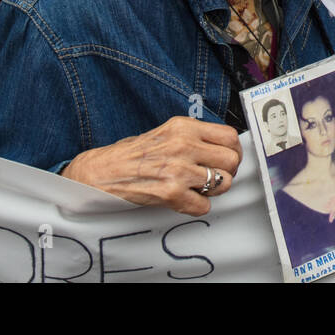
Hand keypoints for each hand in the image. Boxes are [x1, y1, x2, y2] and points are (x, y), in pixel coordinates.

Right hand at [61, 116, 241, 215]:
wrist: (100, 173)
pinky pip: (204, 205)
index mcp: (184, 127)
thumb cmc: (132, 154)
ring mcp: (178, 170)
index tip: (228, 158)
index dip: (233, 150)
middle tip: (216, 177)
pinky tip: (185, 200)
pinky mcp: (170, 193)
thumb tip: (224, 147)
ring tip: (198, 188)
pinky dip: (197, 207)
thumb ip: (194, 137)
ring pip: (222, 183)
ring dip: (213, 190)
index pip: (230, 136)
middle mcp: (183, 145)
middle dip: (227, 172)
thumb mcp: (166, 133)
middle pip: (231, 160)